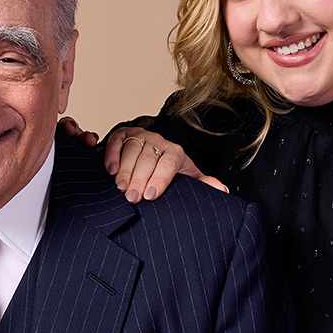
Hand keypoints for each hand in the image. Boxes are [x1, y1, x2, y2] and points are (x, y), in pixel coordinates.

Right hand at [61, 118, 228, 203]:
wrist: (155, 158)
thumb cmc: (169, 174)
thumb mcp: (187, 180)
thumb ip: (202, 185)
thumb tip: (222, 190)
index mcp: (176, 152)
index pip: (169, 162)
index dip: (159, 178)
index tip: (150, 196)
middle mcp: (158, 141)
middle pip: (148, 157)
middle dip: (139, 178)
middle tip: (131, 197)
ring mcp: (141, 136)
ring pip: (132, 149)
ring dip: (125, 169)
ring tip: (120, 187)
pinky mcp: (124, 134)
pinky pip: (117, 140)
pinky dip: (112, 154)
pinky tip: (110, 170)